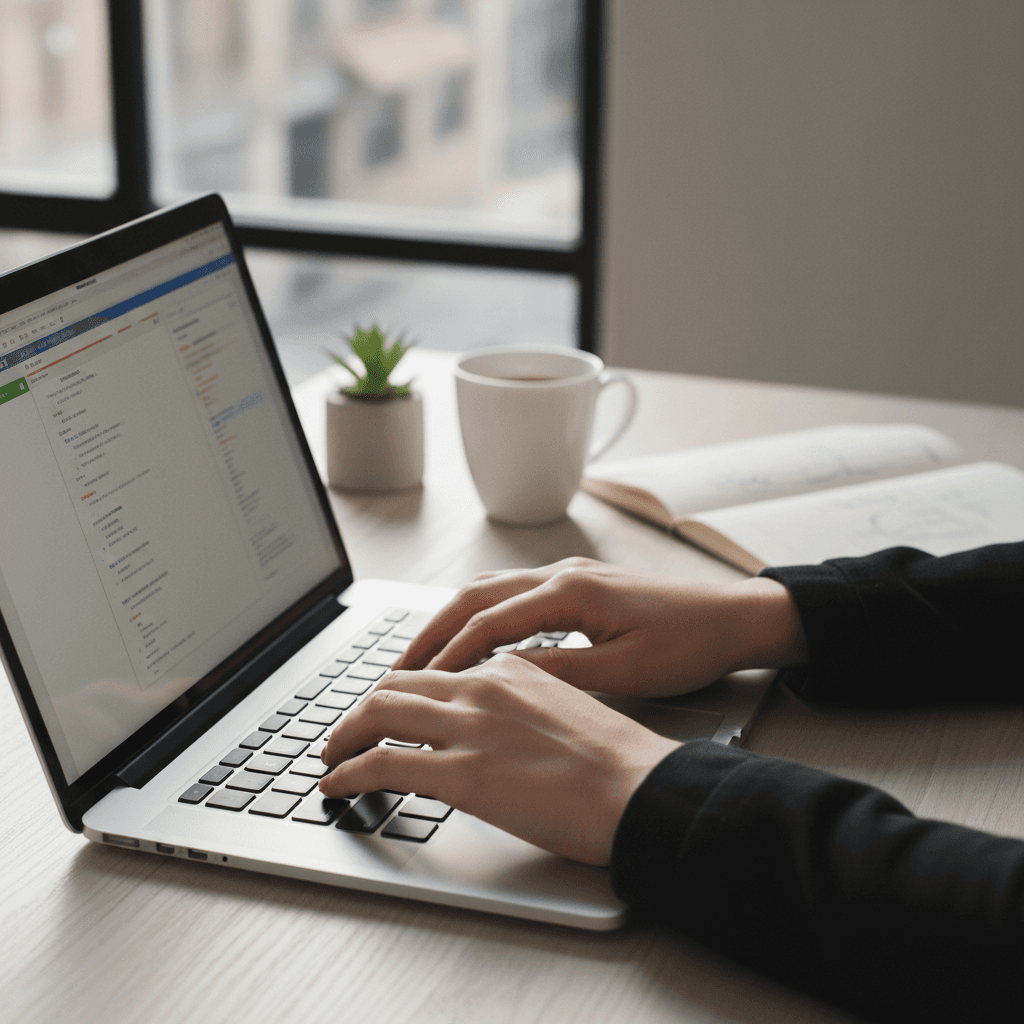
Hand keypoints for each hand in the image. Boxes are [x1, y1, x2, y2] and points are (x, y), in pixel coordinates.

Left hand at [319, 656, 679, 864]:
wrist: (643, 789)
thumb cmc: (619, 761)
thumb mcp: (569, 710)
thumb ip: (526, 706)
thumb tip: (501, 726)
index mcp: (511, 670)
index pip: (437, 669)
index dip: (403, 689)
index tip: (387, 708)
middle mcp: (482, 687)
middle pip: (397, 683)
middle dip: (361, 707)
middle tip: (346, 729)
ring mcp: (468, 727)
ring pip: (377, 713)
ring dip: (343, 734)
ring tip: (330, 754)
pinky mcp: (460, 774)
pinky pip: (381, 765)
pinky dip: (348, 772)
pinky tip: (336, 785)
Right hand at [393, 558, 805, 697]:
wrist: (735, 618)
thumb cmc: (690, 644)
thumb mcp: (626, 672)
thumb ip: (561, 675)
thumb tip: (502, 681)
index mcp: (572, 592)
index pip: (489, 623)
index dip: (447, 656)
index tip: (412, 685)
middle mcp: (563, 574)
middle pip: (476, 596)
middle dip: (432, 631)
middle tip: (395, 667)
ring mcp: (569, 574)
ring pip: (490, 589)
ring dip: (452, 620)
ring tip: (421, 656)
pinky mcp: (579, 585)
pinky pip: (513, 594)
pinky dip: (481, 615)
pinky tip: (472, 641)